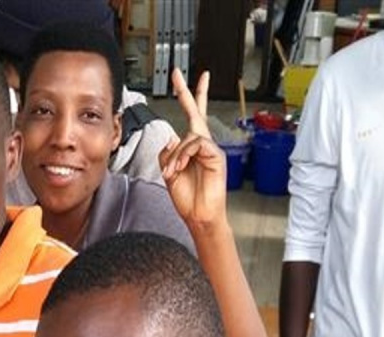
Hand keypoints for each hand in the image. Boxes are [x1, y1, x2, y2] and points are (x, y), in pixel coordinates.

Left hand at [159, 68, 225, 229]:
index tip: (177, 78)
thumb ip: (167, 153)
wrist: (198, 215)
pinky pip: (197, 146)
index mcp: (191, 146)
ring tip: (172, 172)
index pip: (189, 115)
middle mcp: (203, 144)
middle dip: (186, 91)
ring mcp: (211, 150)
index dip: (184, 95)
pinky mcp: (216, 157)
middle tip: (177, 74)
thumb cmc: (187, 197)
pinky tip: (180, 169)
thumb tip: (170, 138)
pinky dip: (184, 157)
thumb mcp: (169, 171)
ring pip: (189, 137)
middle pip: (196, 111)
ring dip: (176, 156)